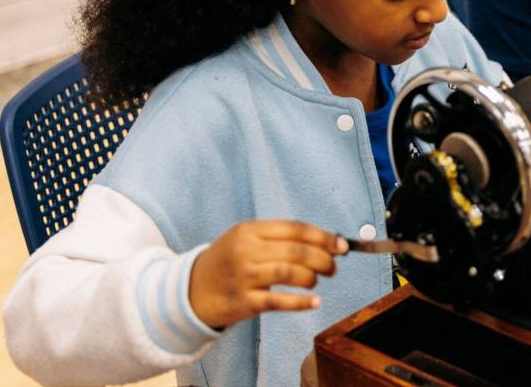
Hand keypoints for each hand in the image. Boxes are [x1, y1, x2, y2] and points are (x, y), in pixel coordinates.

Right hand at [189, 220, 347, 328]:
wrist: (190, 290)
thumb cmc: (227, 262)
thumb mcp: (245, 239)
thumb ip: (279, 238)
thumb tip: (324, 242)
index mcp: (249, 230)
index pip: (295, 229)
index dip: (322, 237)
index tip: (341, 244)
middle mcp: (245, 250)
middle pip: (296, 250)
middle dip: (323, 258)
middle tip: (334, 266)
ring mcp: (243, 277)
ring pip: (289, 273)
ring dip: (312, 277)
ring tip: (318, 280)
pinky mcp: (243, 302)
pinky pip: (278, 301)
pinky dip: (301, 302)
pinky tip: (314, 302)